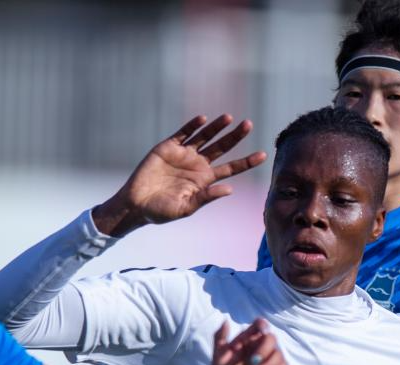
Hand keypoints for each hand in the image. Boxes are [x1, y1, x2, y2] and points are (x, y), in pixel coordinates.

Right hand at [92, 114, 267, 235]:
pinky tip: (202, 119)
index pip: (231, 168)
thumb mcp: (186, 207)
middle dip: (235, 136)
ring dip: (217, 127)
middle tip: (248, 124)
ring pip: (205, 137)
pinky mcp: (168, 147)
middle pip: (222, 147)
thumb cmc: (161, 211)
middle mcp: (197, 165)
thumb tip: (230, 189)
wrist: (136, 203)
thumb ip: (207, 197)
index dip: (247, 162)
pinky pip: (183, 133)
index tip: (263, 155)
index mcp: (204, 180)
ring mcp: (183, 154)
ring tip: (229, 118)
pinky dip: (192, 126)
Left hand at [207, 319, 285, 364]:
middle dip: (265, 349)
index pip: (259, 325)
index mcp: (246, 338)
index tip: (262, 331)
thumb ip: (220, 336)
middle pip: (271, 338)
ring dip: (271, 363)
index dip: (263, 325)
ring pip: (278, 353)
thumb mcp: (218, 353)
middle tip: (253, 361)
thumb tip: (225, 321)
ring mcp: (266, 358)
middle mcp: (258, 345)